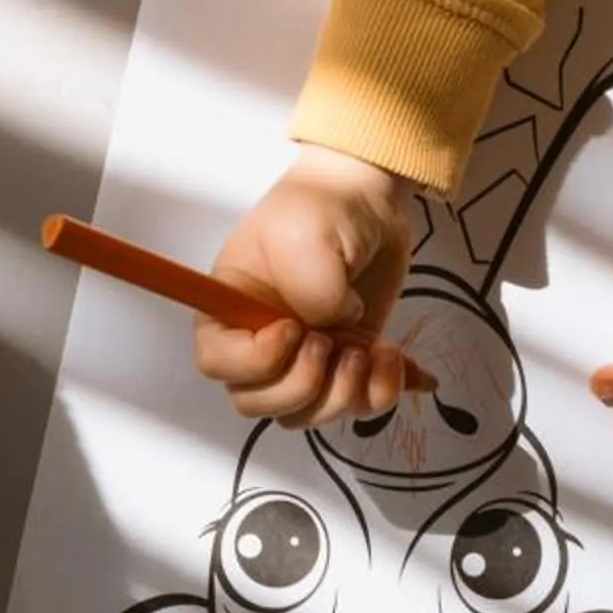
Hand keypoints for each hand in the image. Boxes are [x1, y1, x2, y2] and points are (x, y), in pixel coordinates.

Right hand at [193, 147, 415, 425]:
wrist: (369, 199)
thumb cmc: (322, 208)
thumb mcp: (307, 237)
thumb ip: (312, 290)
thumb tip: (337, 327)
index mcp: (231, 307)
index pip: (217, 362)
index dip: (254, 362)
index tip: (293, 329)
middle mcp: (261, 341)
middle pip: (259, 403)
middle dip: (303, 385)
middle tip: (330, 343)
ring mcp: (305, 357)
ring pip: (307, 413)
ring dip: (343, 394)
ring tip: (367, 350)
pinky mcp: (347, 363)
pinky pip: (358, 404)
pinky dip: (382, 390)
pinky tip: (395, 358)